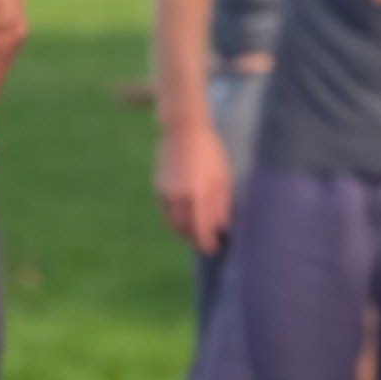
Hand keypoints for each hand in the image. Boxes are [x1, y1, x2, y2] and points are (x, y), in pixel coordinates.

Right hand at [154, 121, 232, 257]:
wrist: (182, 131)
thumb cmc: (209, 152)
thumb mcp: (222, 177)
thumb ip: (221, 204)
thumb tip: (221, 227)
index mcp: (197, 195)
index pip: (201, 230)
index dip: (207, 243)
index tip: (215, 249)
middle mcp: (179, 198)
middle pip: (184, 231)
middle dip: (195, 240)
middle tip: (206, 244)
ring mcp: (166, 194)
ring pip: (173, 223)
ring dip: (184, 232)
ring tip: (196, 232)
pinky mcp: (158, 189)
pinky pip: (167, 212)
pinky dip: (176, 218)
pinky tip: (186, 215)